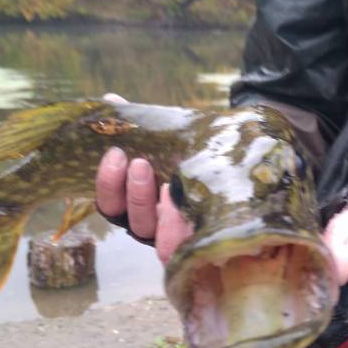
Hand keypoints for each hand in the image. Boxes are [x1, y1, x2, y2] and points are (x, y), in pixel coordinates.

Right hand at [95, 94, 193, 263]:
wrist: (238, 179)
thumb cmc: (194, 162)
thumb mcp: (168, 145)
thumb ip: (140, 127)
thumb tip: (110, 101)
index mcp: (137, 201)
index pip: (111, 200)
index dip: (108, 181)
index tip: (115, 153)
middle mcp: (152, 224)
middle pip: (128, 217)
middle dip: (130, 191)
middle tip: (138, 162)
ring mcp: (173, 239)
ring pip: (152, 232)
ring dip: (154, 206)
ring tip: (166, 182)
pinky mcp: (194, 247)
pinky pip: (182, 245)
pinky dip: (181, 227)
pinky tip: (187, 206)